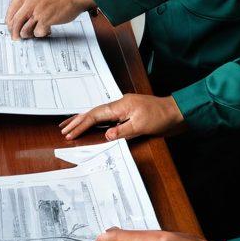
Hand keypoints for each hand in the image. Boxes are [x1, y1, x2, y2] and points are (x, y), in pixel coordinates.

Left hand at [6, 0, 95, 38]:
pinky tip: (47, 29)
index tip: (11, 28)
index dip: (10, 22)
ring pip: (24, 30)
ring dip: (29, 34)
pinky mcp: (45, 19)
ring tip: (36, 31)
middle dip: (15, 33)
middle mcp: (30, 0)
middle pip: (15, 22)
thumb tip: (17, 19)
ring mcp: (37, 10)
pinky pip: (37, 33)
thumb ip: (28, 2)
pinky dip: (41, 34)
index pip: (11, 10)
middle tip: (18, 38)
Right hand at [60, 94, 183, 141]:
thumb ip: (122, 131)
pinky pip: (108, 118)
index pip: (96, 115)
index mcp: (120, 105)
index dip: (81, 124)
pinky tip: (93, 126)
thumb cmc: (160, 117)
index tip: (69, 133)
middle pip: (94, 112)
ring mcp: (124, 109)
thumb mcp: (141, 126)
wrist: (176, 113)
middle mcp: (120, 105)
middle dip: (78, 120)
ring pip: (99, 114)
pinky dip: (97, 122)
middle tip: (63, 128)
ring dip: (85, 120)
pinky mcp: (129, 115)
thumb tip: (105, 135)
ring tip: (72, 126)